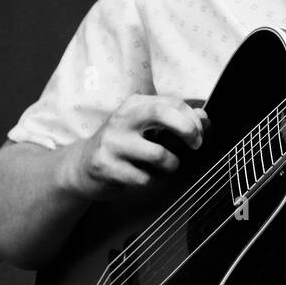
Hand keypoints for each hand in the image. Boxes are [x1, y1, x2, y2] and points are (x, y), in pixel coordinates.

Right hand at [57, 95, 210, 200]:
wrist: (81, 166)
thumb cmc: (123, 145)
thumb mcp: (146, 127)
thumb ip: (174, 121)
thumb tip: (204, 118)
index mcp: (135, 104)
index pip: (173, 103)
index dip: (193, 120)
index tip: (200, 135)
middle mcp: (122, 119)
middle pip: (163, 114)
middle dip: (187, 130)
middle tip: (195, 145)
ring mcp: (112, 142)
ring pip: (158, 154)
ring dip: (171, 165)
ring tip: (167, 166)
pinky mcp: (105, 166)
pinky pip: (143, 178)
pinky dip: (150, 181)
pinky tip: (140, 177)